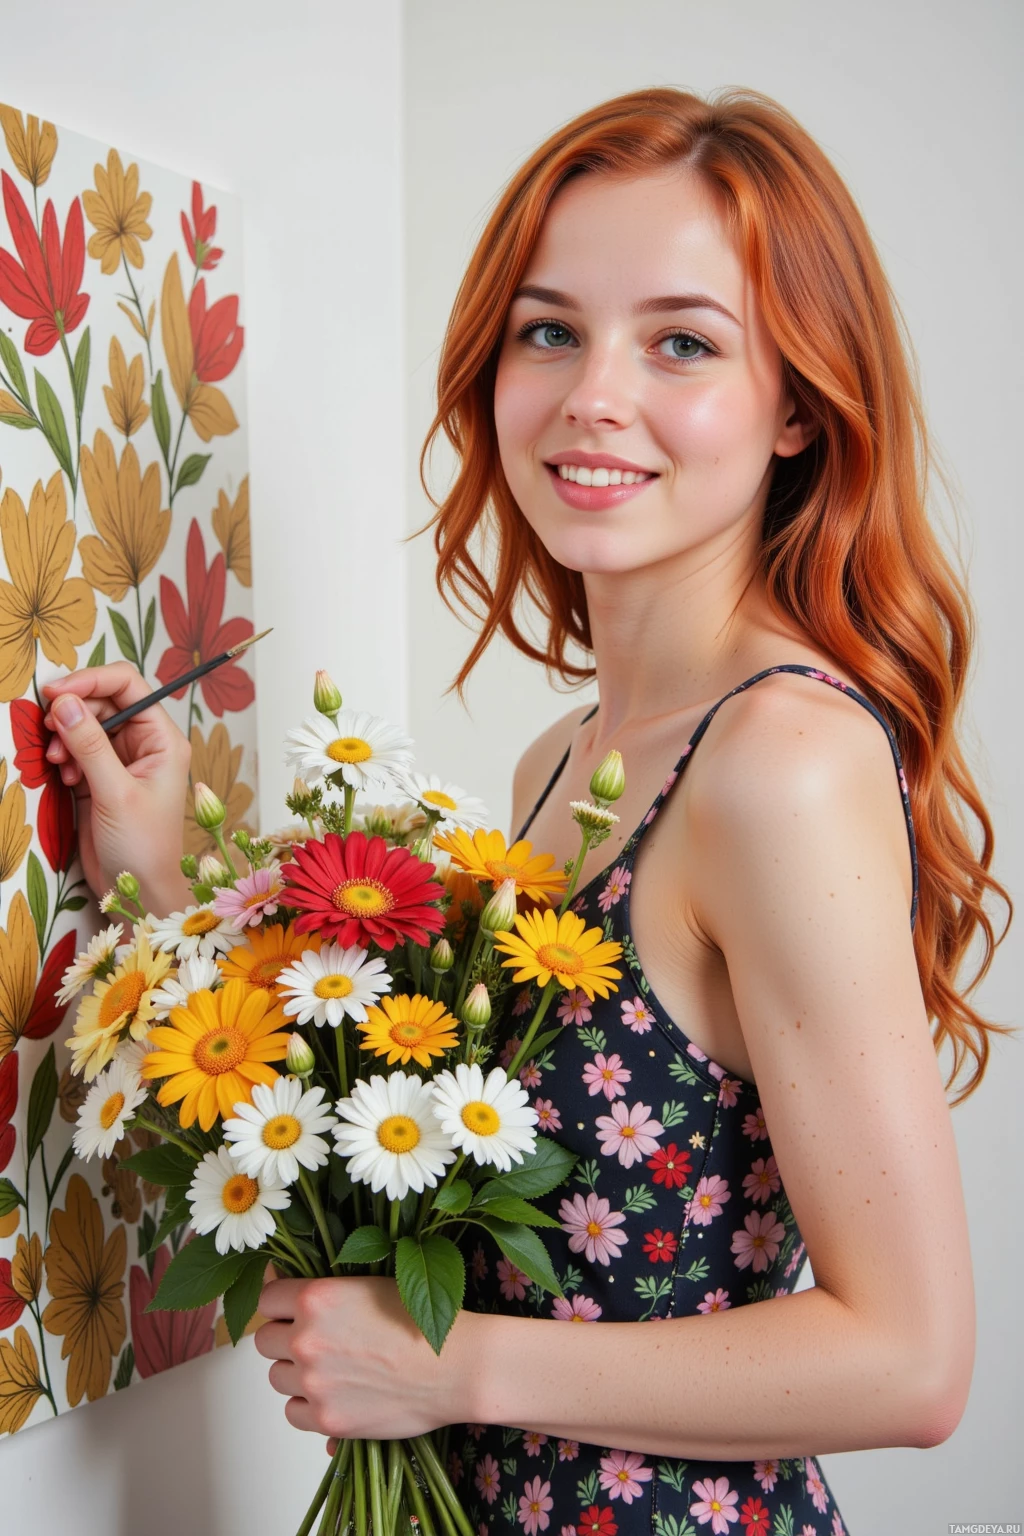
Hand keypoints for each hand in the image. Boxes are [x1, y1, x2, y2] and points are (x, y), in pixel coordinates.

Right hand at [41, 663, 193, 909]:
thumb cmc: (143, 846)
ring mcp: (121, 760)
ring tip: (58, 763)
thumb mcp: (115, 794)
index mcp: (163, 739)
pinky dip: (65, 757)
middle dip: (73, 712)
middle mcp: (145, 743)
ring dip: (66, 737)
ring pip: (86, 725)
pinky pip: (77, 750)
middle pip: (103, 702)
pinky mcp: (100, 778)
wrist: (137, 891)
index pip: (128, 686)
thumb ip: (90, 747)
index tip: (55, 693)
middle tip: (50, 731)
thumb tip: (65, 703)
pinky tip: (65, 778)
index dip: (91, 680)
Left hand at [255, 1274, 474, 1439]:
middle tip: (318, 1341)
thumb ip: (324, 1288)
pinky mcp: (325, 1419)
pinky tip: (334, 1394)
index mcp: (316, 1297)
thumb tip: (278, 1279)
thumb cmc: (420, 1320)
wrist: (456, 1367)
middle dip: (285, 1339)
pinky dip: (307, 1406)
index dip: (280, 1304)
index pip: (267, 1299)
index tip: (291, 1310)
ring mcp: (313, 1382)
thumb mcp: (370, 1284)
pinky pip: (293, 1412)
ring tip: (332, 1369)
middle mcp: (307, 1338)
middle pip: (265, 1340)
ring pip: (277, 1377)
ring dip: (296, 1373)